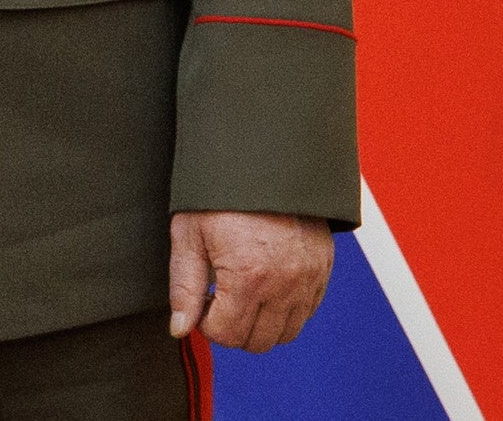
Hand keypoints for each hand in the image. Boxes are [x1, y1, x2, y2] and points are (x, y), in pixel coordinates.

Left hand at [168, 210, 331, 352]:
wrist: (264, 160)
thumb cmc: (220, 194)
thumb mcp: (190, 234)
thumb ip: (184, 287)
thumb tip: (180, 328)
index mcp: (247, 277)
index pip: (226, 334)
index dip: (206, 323)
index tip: (202, 301)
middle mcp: (283, 285)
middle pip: (257, 341)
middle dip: (232, 328)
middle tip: (219, 298)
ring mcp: (307, 279)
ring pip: (285, 333)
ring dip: (260, 323)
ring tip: (242, 292)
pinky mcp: (322, 270)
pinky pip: (306, 312)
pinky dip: (285, 310)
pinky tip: (265, 285)